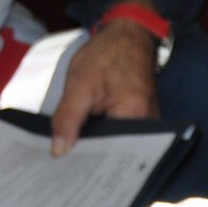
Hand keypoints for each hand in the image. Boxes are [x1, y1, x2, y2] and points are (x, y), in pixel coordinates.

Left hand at [50, 16, 161, 155]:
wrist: (128, 36)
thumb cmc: (106, 56)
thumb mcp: (79, 85)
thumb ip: (68, 118)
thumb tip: (59, 151)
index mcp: (135, 118)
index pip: (110, 153)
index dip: (86, 162)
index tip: (64, 169)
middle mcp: (148, 126)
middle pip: (116, 153)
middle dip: (90, 159)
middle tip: (62, 165)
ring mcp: (147, 123)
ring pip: (117, 145)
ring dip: (96, 149)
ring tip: (71, 156)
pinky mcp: (141, 119)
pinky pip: (121, 135)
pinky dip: (103, 138)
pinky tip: (85, 140)